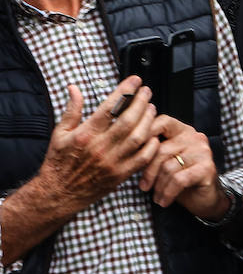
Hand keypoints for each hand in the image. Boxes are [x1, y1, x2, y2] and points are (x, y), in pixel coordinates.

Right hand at [44, 79, 160, 207]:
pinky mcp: (120, 175)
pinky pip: (142, 158)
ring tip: (152, 108)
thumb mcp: (60, 133)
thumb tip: (74, 88)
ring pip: (138, 137)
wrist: (58, 193)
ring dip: (148, 121)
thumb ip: (71, 110)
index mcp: (85, 135)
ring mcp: (112, 162)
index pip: (109, 108)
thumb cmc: (59, 162)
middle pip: (128, 120)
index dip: (124, 91)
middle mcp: (100, 148)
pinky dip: (151, 145)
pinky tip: (154, 135)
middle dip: (141, 102)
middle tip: (147, 91)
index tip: (134, 81)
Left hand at [140, 114, 224, 217]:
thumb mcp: (166, 161)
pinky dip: (168, 193)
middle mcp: (195, 137)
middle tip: (143, 187)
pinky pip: (178, 180)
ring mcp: (202, 152)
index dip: (146, 134)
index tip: (133, 152)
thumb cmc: (181, 179)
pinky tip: (164, 200)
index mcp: (183, 131)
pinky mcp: (207, 168)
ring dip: (158, 186)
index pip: (163, 122)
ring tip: (156, 196)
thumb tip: (128, 150)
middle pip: (161, 149)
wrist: (206, 198)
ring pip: (168, 167)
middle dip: (148, 171)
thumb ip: (154, 151)